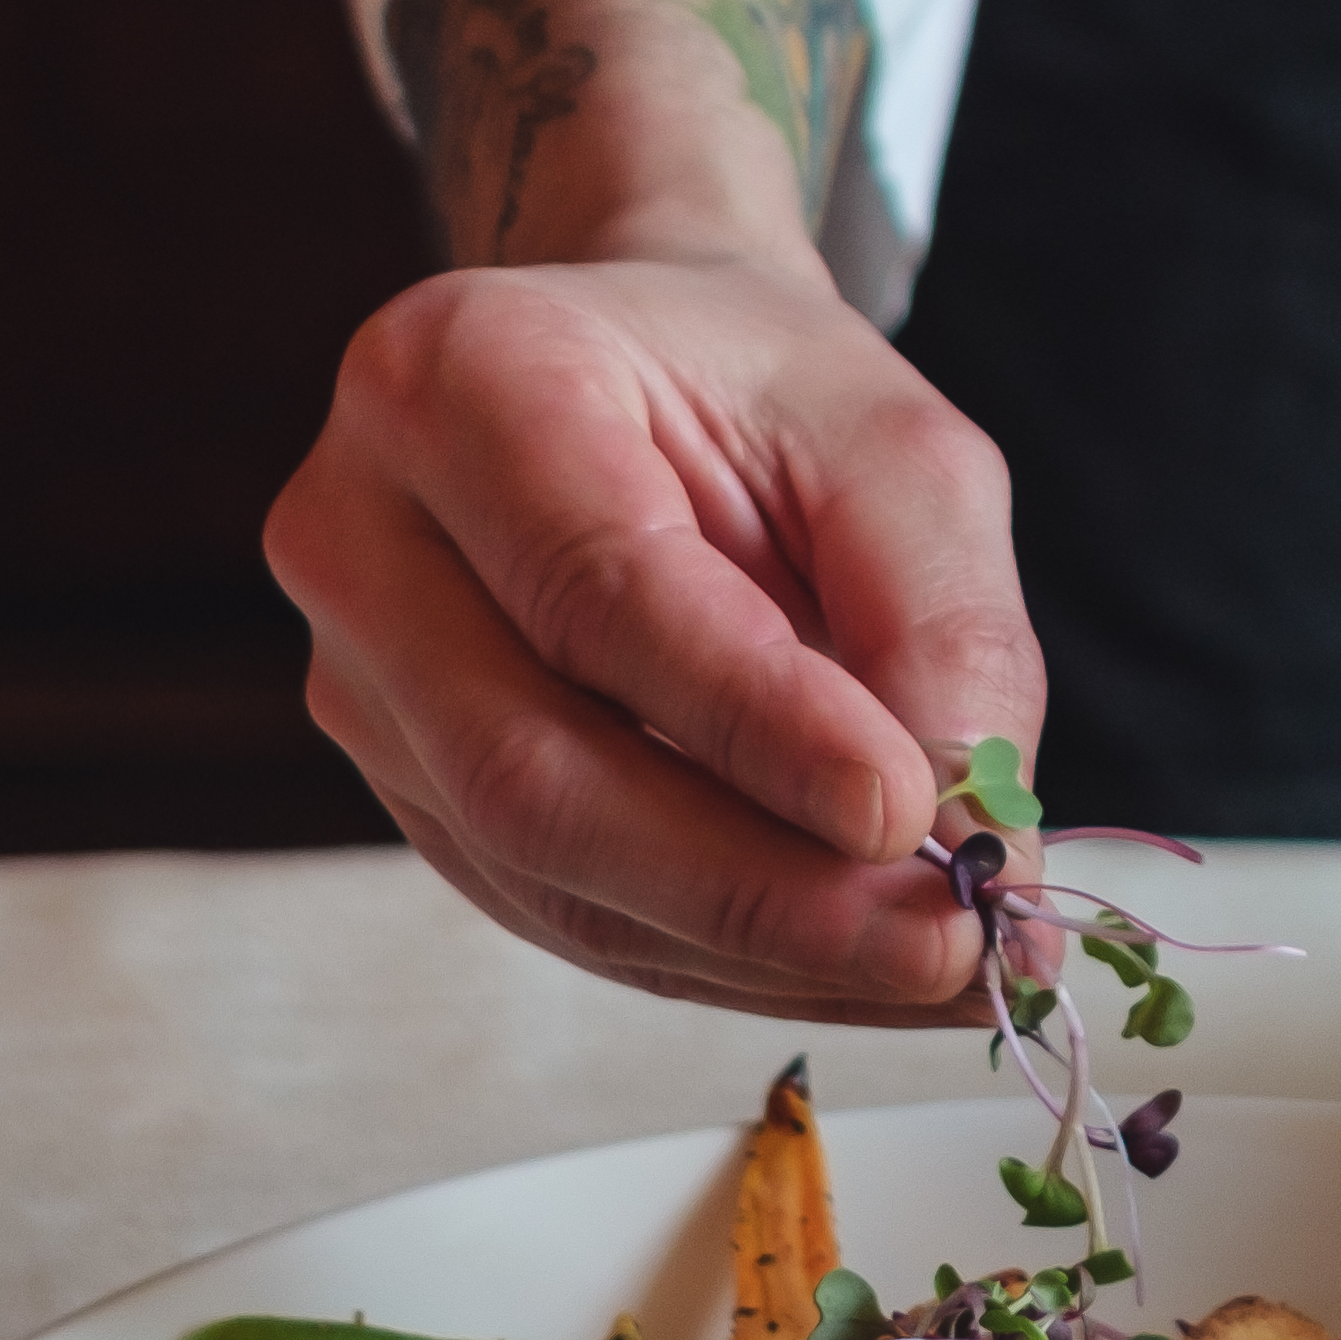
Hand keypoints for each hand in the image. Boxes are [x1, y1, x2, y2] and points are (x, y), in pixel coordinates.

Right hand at [270, 246, 1037, 1017]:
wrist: (649, 378)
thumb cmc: (765, 391)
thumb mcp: (896, 448)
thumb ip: (943, 626)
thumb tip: (978, 840)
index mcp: (462, 377)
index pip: (597, 588)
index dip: (753, 721)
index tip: (906, 811)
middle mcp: (363, 532)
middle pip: (532, 767)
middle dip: (754, 882)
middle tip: (940, 943)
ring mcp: (362, 674)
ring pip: (539, 867)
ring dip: (750, 944)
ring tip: (925, 962)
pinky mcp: (404, 782)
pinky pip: (552, 905)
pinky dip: (713, 950)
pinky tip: (839, 957)